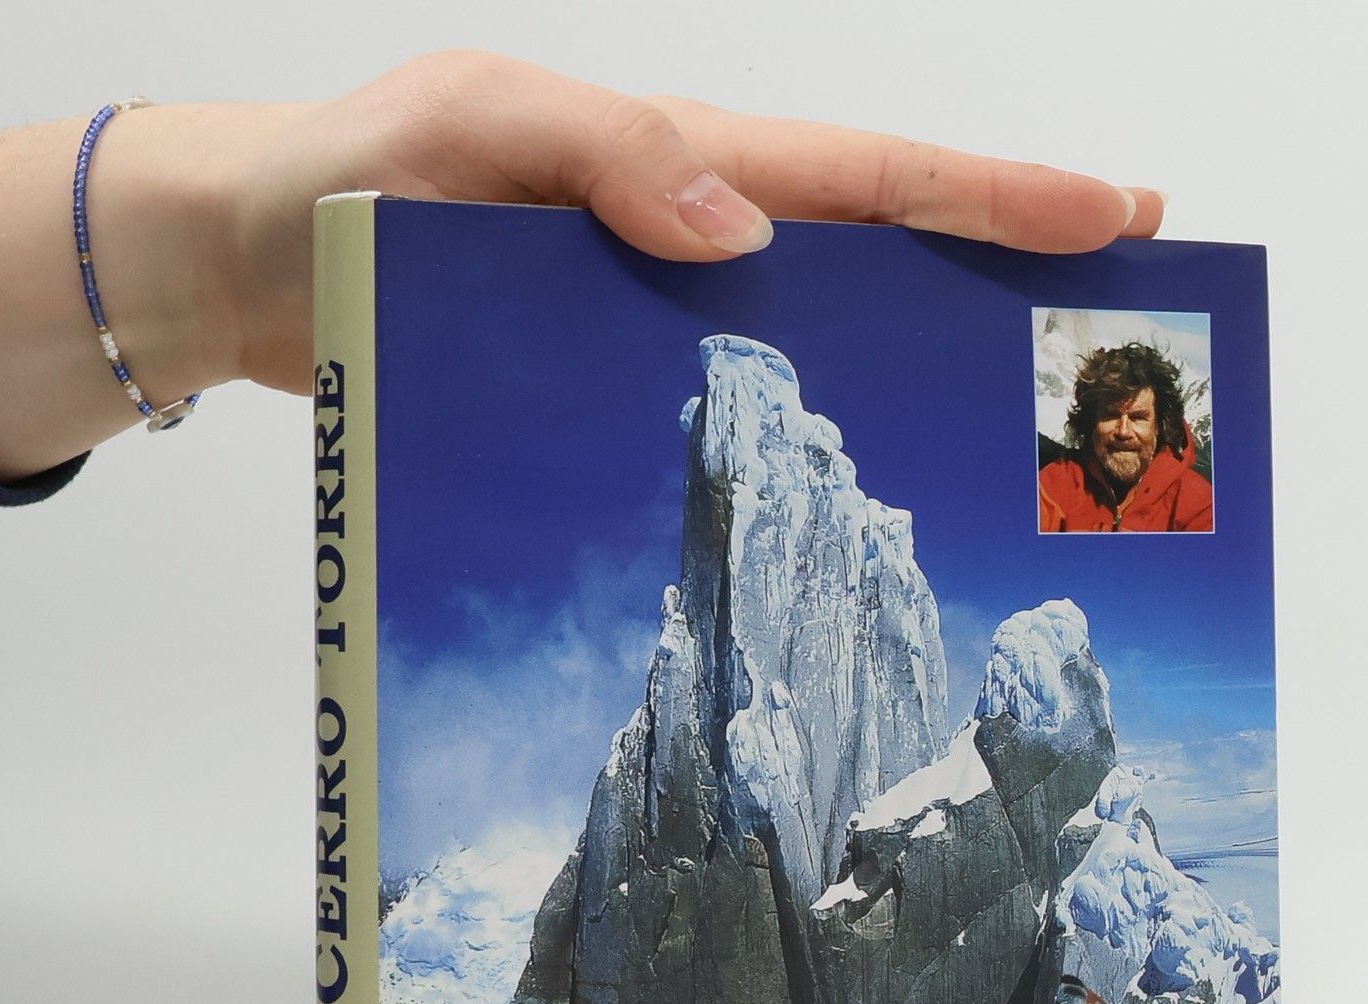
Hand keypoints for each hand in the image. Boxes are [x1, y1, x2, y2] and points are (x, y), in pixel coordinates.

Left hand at [0, 53, 1160, 476]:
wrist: (242, 274)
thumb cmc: (337, 182)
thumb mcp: (461, 130)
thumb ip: (603, 154)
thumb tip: (747, 233)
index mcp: (673, 157)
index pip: (863, 173)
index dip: (992, 196)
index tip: (1114, 216)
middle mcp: (685, 238)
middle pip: (877, 250)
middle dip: (1004, 271)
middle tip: (1125, 311)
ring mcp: (656, 321)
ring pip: (821, 341)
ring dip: (925, 371)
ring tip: (1026, 420)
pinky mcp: (612, 391)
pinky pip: (734, 414)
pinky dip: (809, 447)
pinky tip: (860, 508)